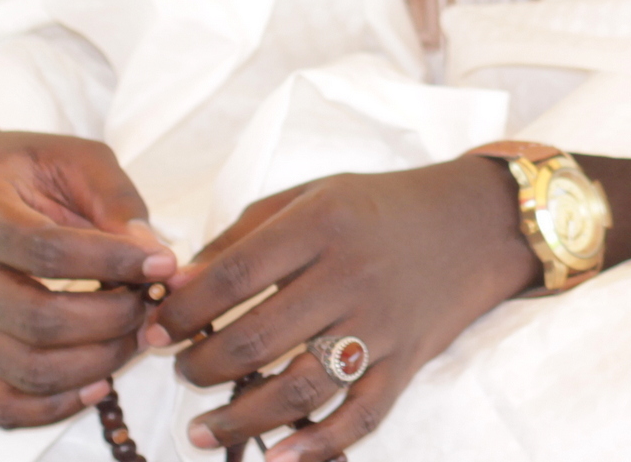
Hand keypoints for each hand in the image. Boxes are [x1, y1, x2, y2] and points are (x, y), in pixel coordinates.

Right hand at [0, 111, 176, 429]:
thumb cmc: (25, 173)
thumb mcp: (73, 158)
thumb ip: (114, 198)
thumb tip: (153, 252)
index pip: (47, 251)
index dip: (112, 262)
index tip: (165, 264)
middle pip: (38, 319)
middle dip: (113, 317)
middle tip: (156, 302)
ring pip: (27, 368)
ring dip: (97, 361)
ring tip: (139, 333)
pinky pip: (3, 404)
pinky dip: (56, 406)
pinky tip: (102, 382)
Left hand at [151, 157, 530, 461]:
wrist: (477, 222)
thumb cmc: (380, 206)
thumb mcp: (312, 194)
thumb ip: (245, 235)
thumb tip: (179, 285)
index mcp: (322, 224)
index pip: (232, 277)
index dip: (182, 313)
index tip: (153, 331)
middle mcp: (351, 275)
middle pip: (257, 339)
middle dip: (201, 367)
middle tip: (181, 372)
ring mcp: (382, 325)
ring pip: (299, 388)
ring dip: (240, 418)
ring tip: (201, 430)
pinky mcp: (406, 362)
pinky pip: (360, 415)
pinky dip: (318, 445)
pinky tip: (276, 457)